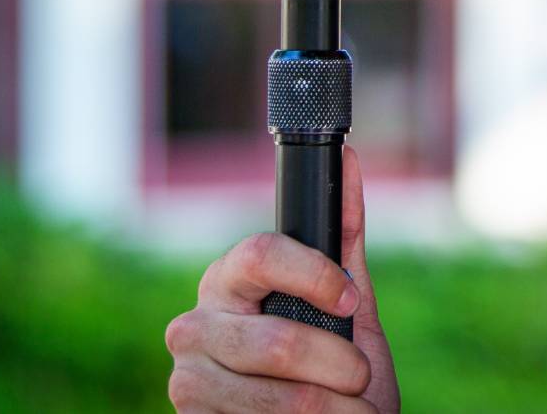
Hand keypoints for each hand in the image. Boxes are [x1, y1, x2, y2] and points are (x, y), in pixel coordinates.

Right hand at [167, 145, 399, 412]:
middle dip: (339, 365)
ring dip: (335, 408)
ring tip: (348, 406)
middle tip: (359, 376)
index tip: (349, 301)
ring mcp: (187, 379)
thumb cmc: (333, 363)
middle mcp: (193, 325)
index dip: (314, 277)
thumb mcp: (346, 300)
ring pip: (281, 398)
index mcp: (228, 278)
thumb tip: (351, 158)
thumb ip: (343, 234)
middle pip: (278, 341)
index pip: (260, 253)